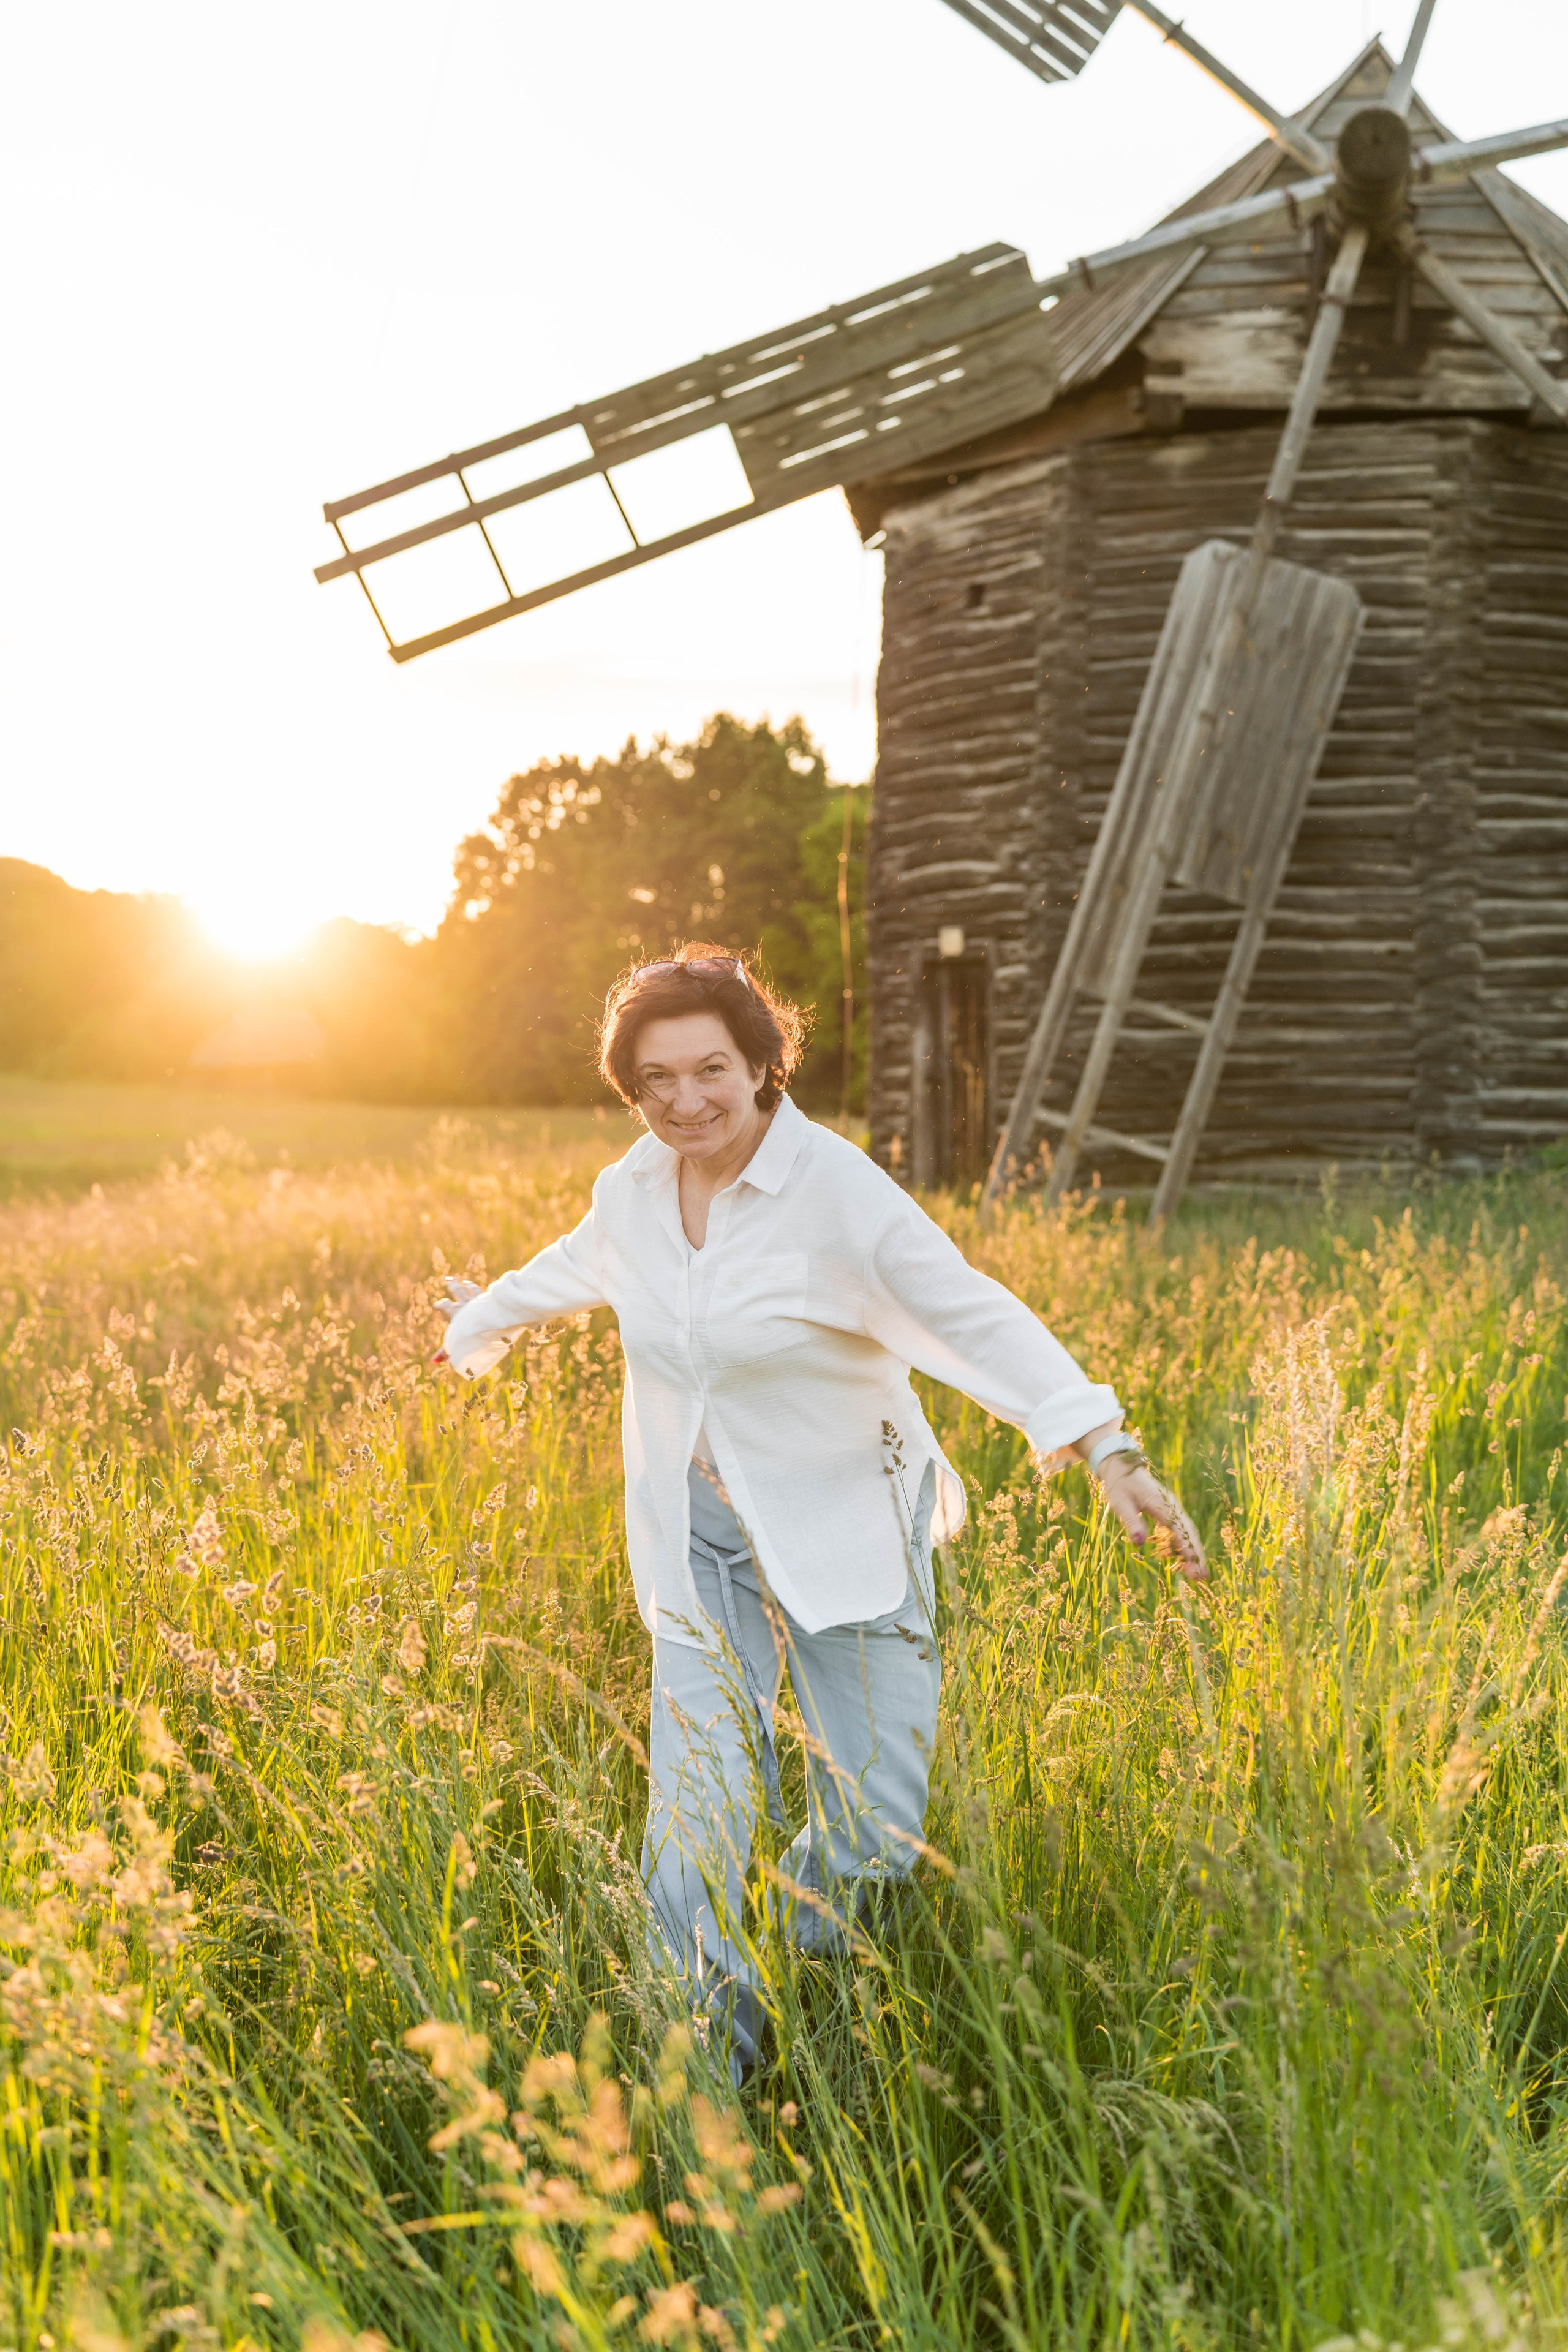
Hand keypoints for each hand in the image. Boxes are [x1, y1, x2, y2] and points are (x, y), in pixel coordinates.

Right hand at [431, 1276, 481, 1368]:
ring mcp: (477, 1300)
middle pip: (457, 1291)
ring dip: (467, 1285)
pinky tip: (484, 1290)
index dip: (440, 1305)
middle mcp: (464, 1303)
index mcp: (454, 1312)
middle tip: (448, 1279)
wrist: (492, 1325)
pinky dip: (481, 1291)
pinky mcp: (488, 1299)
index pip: (444, 1306)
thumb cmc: (471, 1336)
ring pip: (471, 1288)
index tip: (437, 1305)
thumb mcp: (456, 1344)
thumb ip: (446, 1352)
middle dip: (452, 1285)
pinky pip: (483, 1292)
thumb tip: (434, 1361)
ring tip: (465, 1282)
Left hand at [1098, 1457, 1206, 1583]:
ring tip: (1197, 1574)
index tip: (1194, 1564)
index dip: (1187, 1547)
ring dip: (1192, 1552)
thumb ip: (1132, 1521)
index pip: (1179, 1528)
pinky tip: (1184, 1561)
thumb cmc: (1120, 1484)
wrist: (1122, 1466)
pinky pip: (1179, 1530)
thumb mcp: (1120, 1503)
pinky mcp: (1168, 1512)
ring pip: (1187, 1532)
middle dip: (1196, 1554)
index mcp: (1161, 1503)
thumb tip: (1139, 1543)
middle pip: (1189, 1532)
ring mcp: (1172, 1509)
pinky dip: (1183, 1545)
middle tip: (1201, 1577)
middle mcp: (1171, 1506)